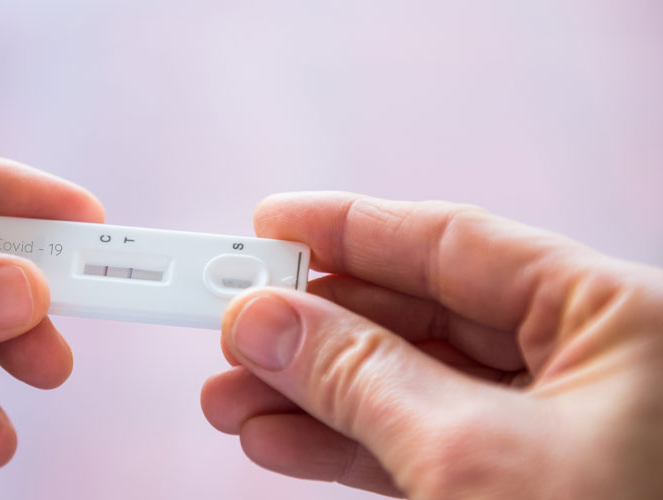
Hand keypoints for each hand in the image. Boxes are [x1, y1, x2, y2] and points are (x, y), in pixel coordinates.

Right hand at [201, 192, 662, 498]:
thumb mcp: (471, 458)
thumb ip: (360, 376)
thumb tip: (268, 320)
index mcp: (617, 320)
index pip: (456, 244)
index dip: (351, 230)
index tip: (270, 226)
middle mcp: (590, 366)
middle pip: (422, 317)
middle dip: (316, 327)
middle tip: (230, 323)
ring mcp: (554, 436)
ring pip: (409, 388)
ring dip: (312, 393)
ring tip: (231, 396)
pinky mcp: (521, 492)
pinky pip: (417, 448)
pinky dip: (345, 445)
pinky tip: (279, 439)